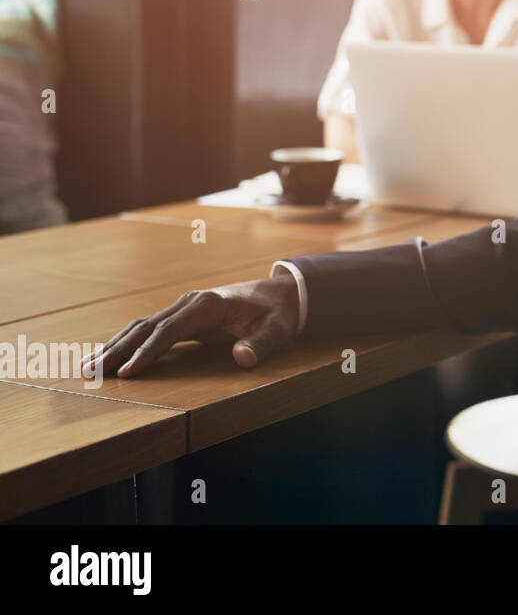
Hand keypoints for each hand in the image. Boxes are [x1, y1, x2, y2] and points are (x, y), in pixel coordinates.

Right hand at [82, 273, 300, 378]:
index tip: (128, 372)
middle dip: (117, 350)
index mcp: (207, 305)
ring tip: (88, 368)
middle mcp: (189, 303)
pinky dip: (127, 343)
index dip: (147, 351)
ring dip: (115, 346)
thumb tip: (243, 358)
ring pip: (141, 327)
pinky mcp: (183, 316)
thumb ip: (261, 344)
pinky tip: (109, 357)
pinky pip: (149, 330)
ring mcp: (184, 308)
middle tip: (90, 372)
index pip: (169, 330)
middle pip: (145, 327)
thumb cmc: (278, 313)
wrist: (282, 294)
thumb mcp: (277, 329)